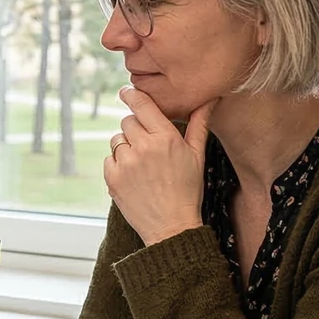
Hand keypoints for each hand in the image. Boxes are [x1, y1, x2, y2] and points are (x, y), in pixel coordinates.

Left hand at [103, 85, 213, 245]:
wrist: (172, 226)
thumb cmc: (188, 190)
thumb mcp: (197, 155)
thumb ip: (199, 124)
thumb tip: (209, 98)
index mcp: (165, 138)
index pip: (141, 104)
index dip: (131, 95)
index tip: (126, 92)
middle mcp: (143, 147)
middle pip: (127, 121)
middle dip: (136, 128)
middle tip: (148, 146)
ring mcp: (126, 163)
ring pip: (117, 139)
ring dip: (126, 147)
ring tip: (143, 165)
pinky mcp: (112, 178)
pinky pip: (109, 158)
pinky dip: (118, 164)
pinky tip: (134, 177)